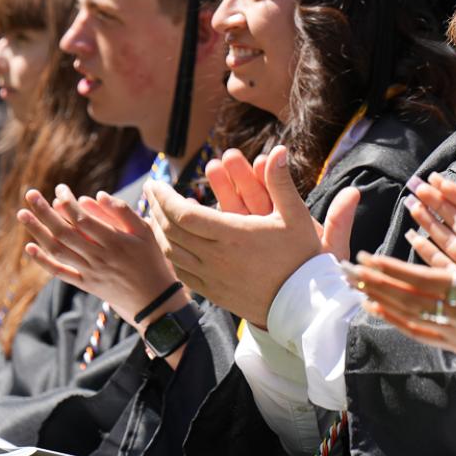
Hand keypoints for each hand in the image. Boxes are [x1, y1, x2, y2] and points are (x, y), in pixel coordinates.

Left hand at [17, 184, 184, 326]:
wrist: (155, 300)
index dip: (68, 202)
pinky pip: (61, 272)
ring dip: (38, 232)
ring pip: (58, 250)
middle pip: (64, 232)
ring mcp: (90, 272)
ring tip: (23, 214)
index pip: (83, 219)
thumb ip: (122, 212)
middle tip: (30, 194)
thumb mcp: (146, 232)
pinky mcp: (86, 284)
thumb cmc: (152, 260)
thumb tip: (95, 195)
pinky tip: (29, 248)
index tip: (59, 188)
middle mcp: (99, 257)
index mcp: (115, 241)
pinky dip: (43, 261)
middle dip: (45, 212)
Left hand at [145, 145, 357, 328]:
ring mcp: (212, 278)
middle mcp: (216, 257)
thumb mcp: (296, 216)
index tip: (155, 184)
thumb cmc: (302, 257)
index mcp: (232, 234)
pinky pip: (181, 272)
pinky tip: (172, 244)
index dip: (163, 197)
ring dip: (159, 231)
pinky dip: (171, 254)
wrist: (304, 304)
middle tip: (151, 192)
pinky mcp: (214, 293)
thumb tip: (279, 150)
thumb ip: (281, 182)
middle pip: (170, 231)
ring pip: (171, 253)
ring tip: (156, 215)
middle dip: (156, 208)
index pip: (182, 214)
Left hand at [353, 171, 455, 360]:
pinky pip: (416, 332)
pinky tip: (376, 310)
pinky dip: (393, 321)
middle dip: (372, 283)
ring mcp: (453, 332)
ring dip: (377, 300)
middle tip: (345, 270)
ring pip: (406, 315)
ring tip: (353, 287)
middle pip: (404, 297)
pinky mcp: (454, 343)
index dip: (390, 268)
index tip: (365, 256)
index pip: (418, 278)